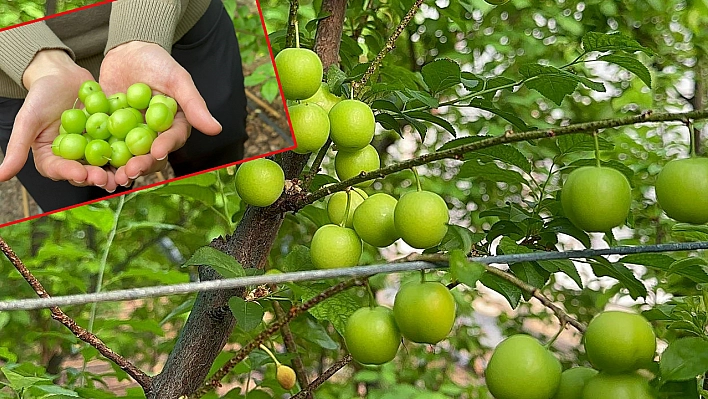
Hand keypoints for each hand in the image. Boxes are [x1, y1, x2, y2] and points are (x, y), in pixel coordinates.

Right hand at [0, 50, 118, 190]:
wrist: (63, 75)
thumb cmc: (41, 94)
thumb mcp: (27, 119)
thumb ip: (16, 147)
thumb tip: (0, 177)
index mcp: (51, 157)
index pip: (58, 171)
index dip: (69, 174)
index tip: (81, 174)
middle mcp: (74, 158)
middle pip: (85, 172)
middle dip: (96, 177)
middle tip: (108, 179)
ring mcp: (93, 149)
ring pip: (105, 164)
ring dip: (115, 171)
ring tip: (125, 173)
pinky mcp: (110, 139)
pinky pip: (120, 147)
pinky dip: (129, 152)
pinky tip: (139, 154)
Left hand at [100, 41, 221, 186]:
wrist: (128, 52)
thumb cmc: (158, 62)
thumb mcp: (178, 79)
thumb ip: (194, 104)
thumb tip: (216, 129)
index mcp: (173, 126)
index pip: (171, 140)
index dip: (165, 147)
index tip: (157, 152)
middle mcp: (153, 135)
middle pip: (148, 155)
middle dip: (139, 165)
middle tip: (129, 172)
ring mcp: (130, 135)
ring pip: (126, 156)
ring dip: (119, 168)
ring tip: (111, 177)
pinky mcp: (109, 132)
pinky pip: (103, 144)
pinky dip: (96, 155)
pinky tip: (87, 163)